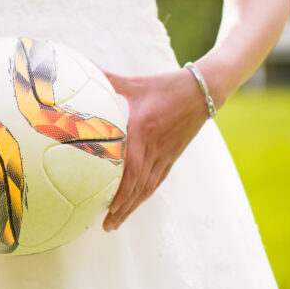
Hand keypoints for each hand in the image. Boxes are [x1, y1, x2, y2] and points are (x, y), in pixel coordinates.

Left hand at [94, 64, 210, 231]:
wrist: (204, 90)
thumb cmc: (166, 85)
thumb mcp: (135, 84)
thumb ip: (109, 78)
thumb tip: (85, 64)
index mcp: (143, 130)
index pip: (132, 168)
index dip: (121, 190)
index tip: (106, 205)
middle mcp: (155, 148)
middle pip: (138, 186)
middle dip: (122, 208)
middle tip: (106, 225)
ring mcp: (166, 155)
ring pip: (148, 188)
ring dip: (132, 207)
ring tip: (115, 223)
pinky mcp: (172, 156)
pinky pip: (157, 181)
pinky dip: (144, 196)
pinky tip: (134, 205)